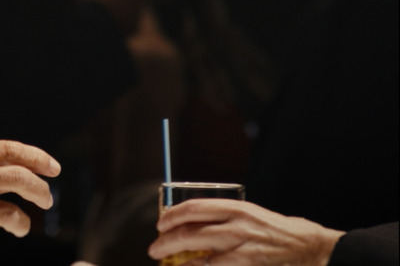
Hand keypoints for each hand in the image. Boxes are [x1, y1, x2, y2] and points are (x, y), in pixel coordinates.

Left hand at [149, 199, 345, 265]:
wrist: (312, 248)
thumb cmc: (280, 231)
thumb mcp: (251, 215)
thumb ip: (224, 218)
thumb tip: (191, 224)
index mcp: (237, 208)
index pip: (193, 208)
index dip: (171, 216)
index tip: (160, 224)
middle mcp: (237, 226)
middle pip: (189, 231)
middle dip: (165, 241)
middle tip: (155, 248)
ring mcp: (242, 248)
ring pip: (198, 254)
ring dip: (176, 259)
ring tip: (165, 262)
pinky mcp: (248, 265)